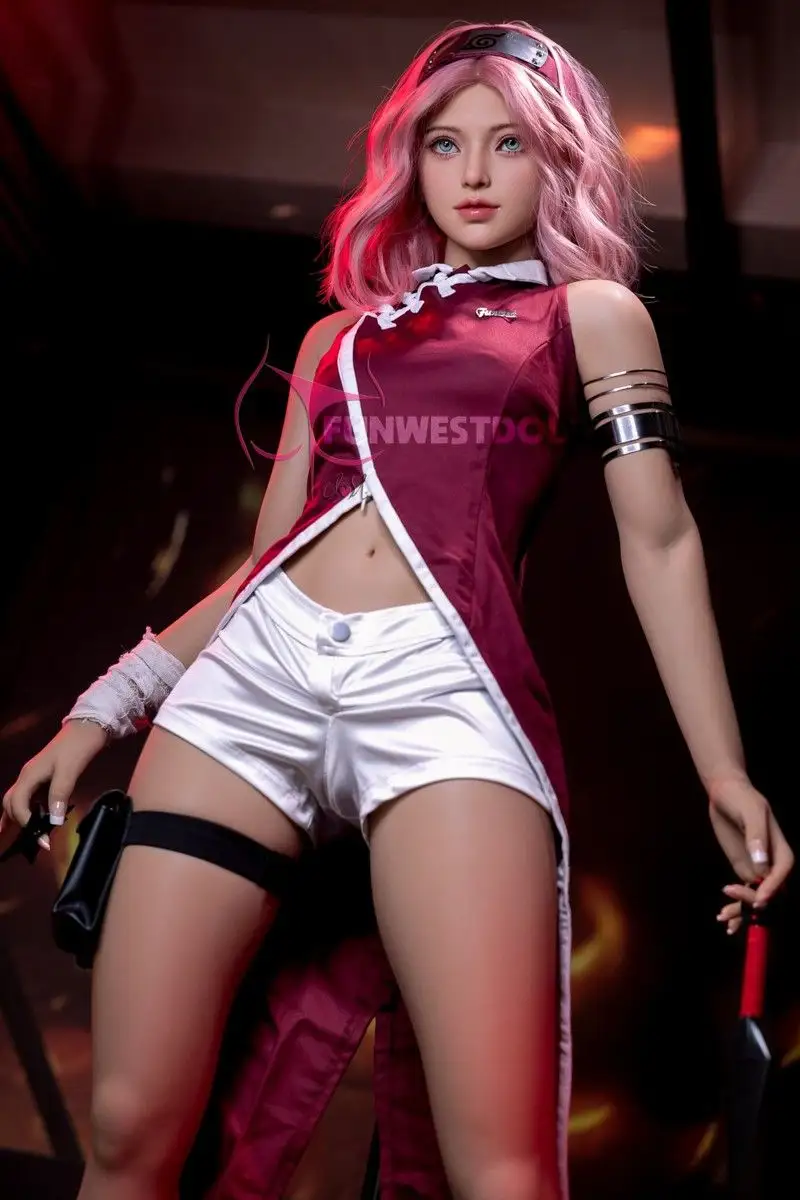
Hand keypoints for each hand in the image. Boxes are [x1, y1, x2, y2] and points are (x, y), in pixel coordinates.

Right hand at [1, 720, 108, 848]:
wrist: (89, 725)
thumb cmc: (78, 747)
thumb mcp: (69, 770)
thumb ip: (59, 794)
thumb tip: (52, 822)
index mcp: (29, 775)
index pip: (17, 804)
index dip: (25, 823)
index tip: (41, 839)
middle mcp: (27, 776)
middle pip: (11, 803)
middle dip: (15, 823)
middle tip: (25, 843)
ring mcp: (34, 775)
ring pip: (17, 800)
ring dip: (18, 817)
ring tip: (22, 837)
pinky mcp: (44, 775)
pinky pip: (29, 796)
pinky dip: (28, 810)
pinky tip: (34, 820)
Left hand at [709, 774, 793, 933]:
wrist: (724, 792)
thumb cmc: (741, 797)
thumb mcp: (750, 812)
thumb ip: (756, 837)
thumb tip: (762, 864)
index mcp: (781, 849)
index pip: (781, 874)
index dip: (772, 888)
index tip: (758, 898)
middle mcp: (772, 863)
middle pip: (771, 891)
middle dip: (754, 903)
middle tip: (730, 907)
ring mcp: (758, 868)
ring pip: (757, 897)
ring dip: (744, 911)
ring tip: (723, 918)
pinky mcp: (744, 869)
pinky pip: (744, 892)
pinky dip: (737, 907)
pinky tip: (724, 919)